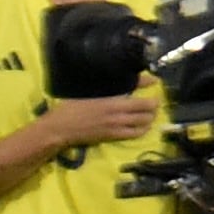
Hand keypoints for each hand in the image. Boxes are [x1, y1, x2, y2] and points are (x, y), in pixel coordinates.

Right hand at [34, 88, 157, 149]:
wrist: (59, 129)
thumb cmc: (69, 106)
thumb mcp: (85, 91)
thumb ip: (105, 86)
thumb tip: (121, 78)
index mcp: (111, 99)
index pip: (137, 90)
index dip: (150, 85)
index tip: (155, 82)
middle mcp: (118, 113)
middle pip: (147, 108)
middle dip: (153, 104)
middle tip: (151, 100)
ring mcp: (117, 126)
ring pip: (145, 122)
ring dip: (150, 116)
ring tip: (148, 112)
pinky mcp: (114, 136)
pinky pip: (136, 134)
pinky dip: (143, 129)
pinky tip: (142, 125)